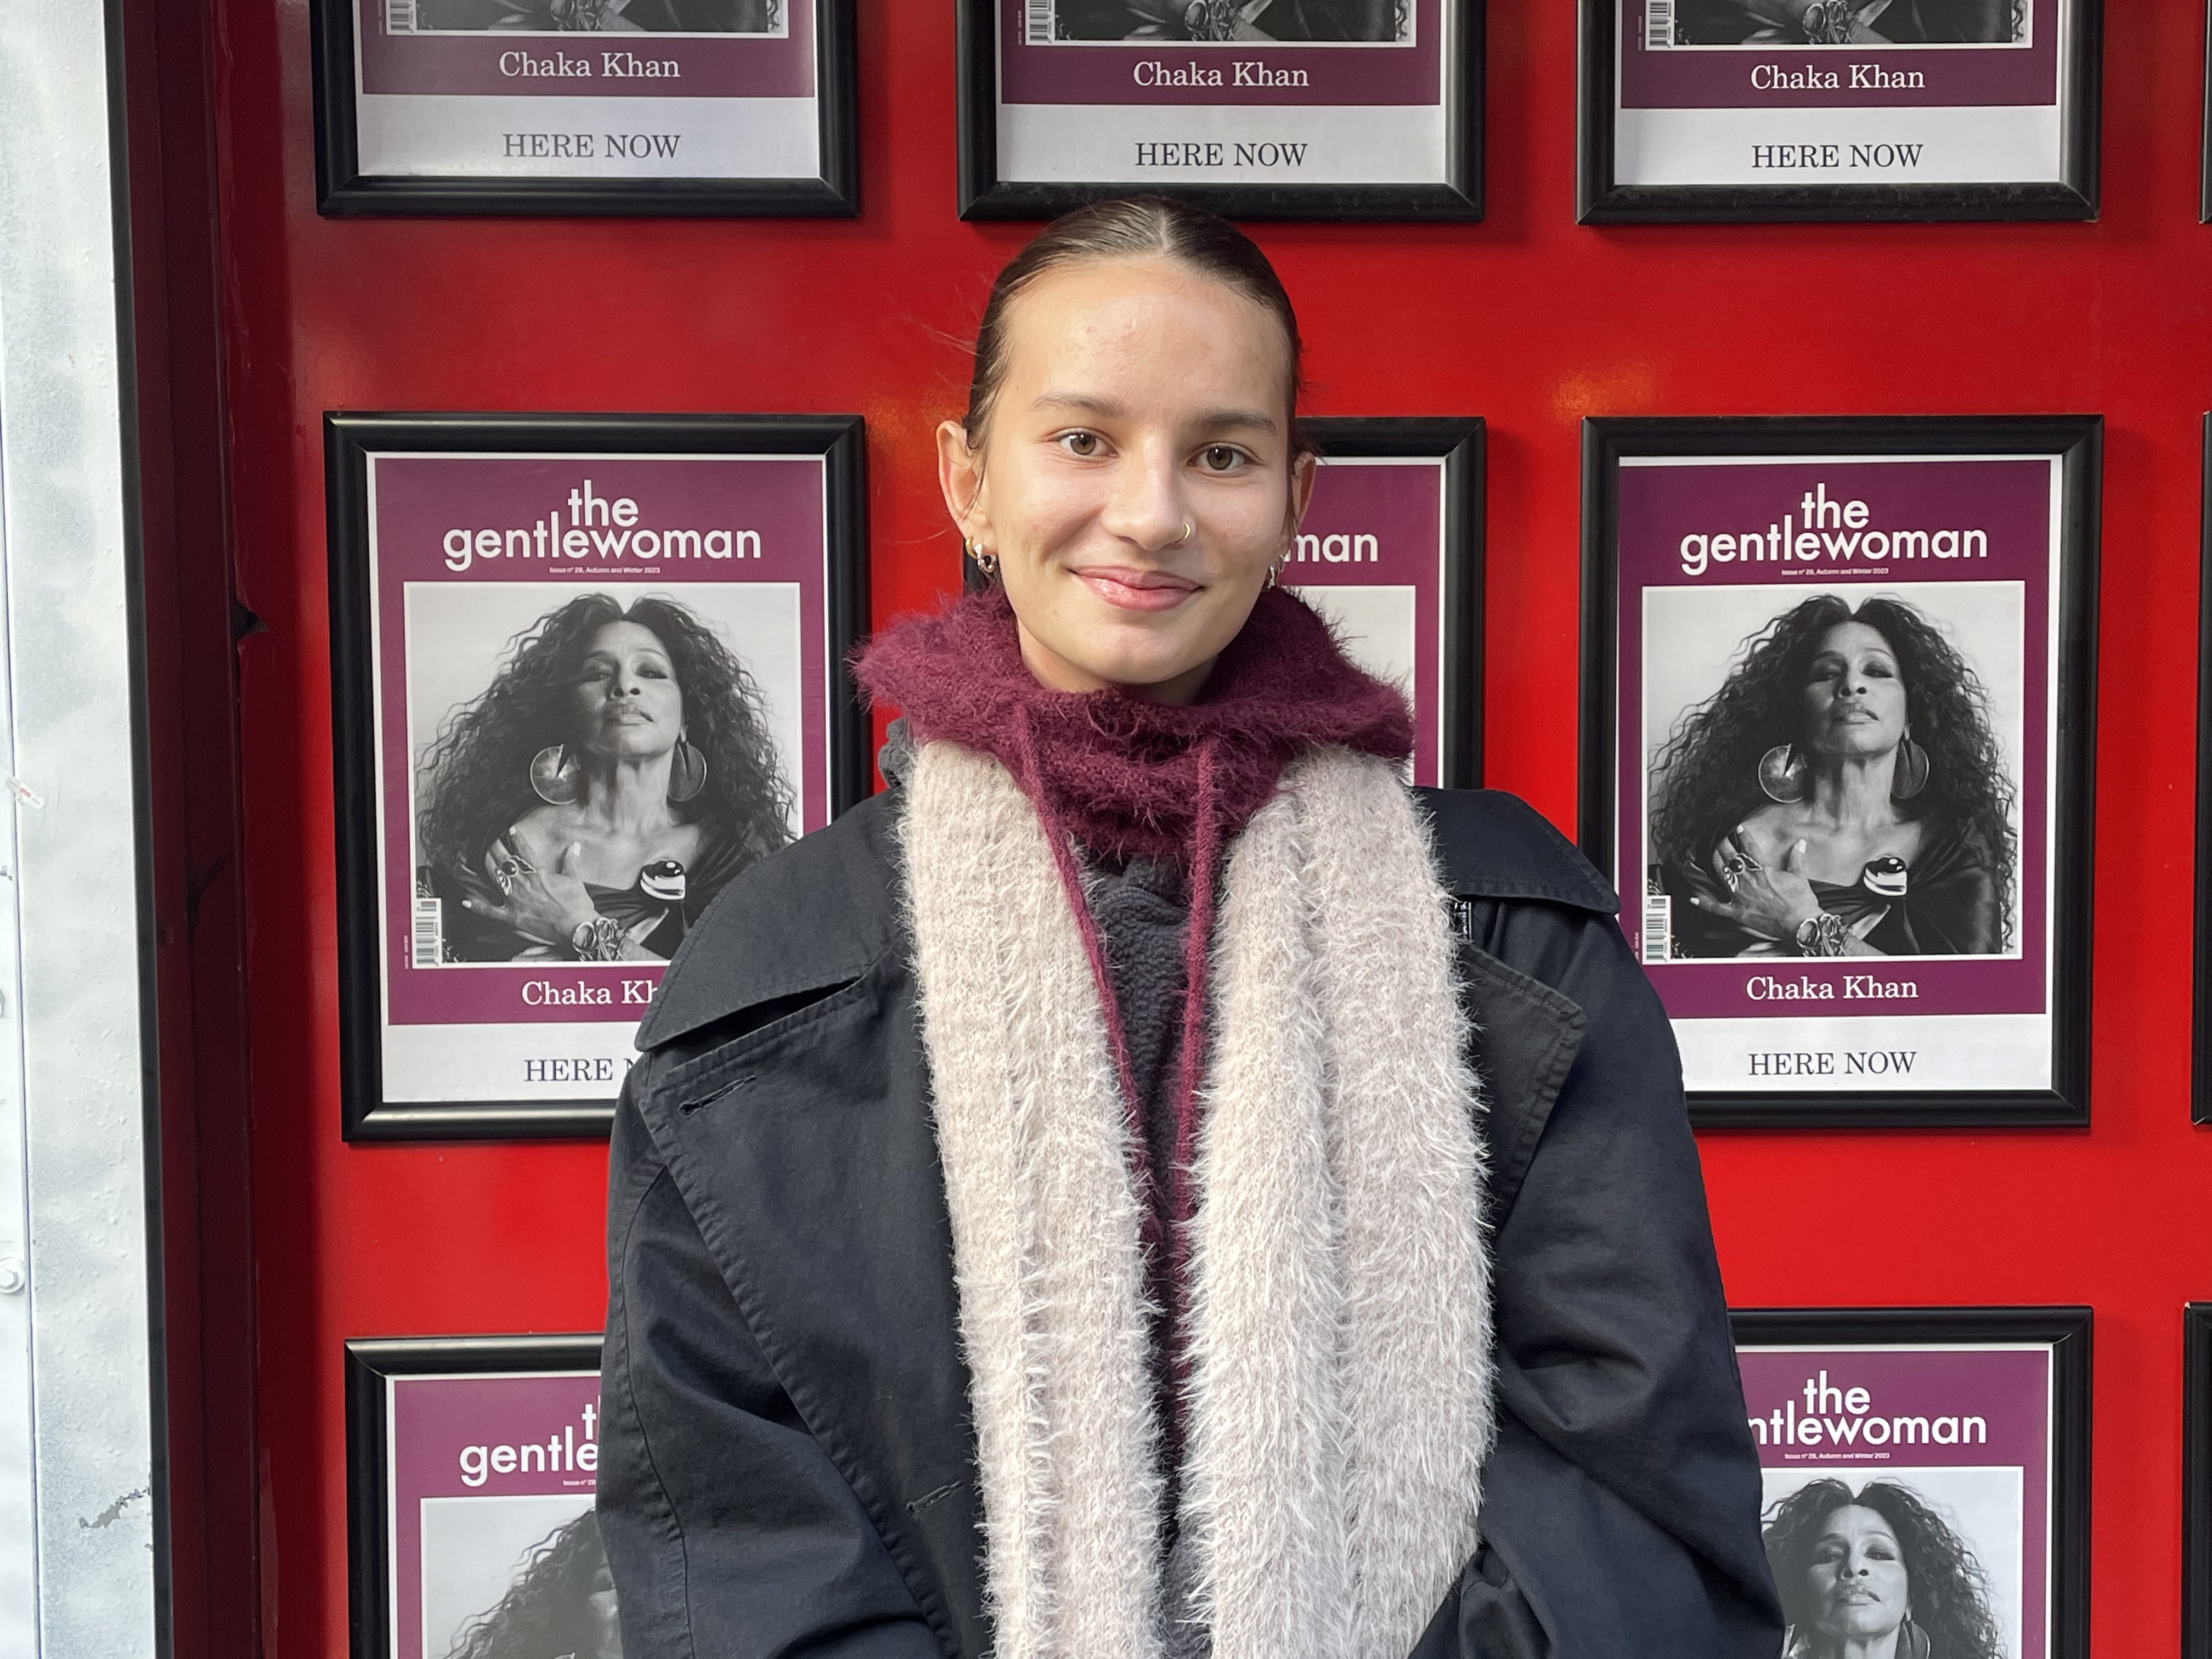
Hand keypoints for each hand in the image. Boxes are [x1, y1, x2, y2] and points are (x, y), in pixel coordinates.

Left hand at [465, 841, 598, 950]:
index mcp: (537, 873)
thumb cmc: (576, 904)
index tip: (510, 831)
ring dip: (487, 864)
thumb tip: (575, 846)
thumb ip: (571, 861)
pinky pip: (490, 910)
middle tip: (493, 840)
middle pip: (504, 860)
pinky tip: (467, 901)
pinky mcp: (511, 916)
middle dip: (497, 847)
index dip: (515, 838)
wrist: (574, 927)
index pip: (523, 850)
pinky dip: (477, 906)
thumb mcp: (575, 879)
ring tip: (483, 856)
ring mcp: (514, 899)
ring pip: (494, 877)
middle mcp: (522, 883)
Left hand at [1689, 829, 1822, 944]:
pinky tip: (1694, 898)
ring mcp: (1740, 896)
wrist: (1799, 924)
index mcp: (1763, 870)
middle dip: (1725, 845)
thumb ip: (1796, 858)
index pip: (1749, 847)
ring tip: (1713, 853)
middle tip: (1723, 839)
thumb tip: (1800, 843)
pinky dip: (1705, 903)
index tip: (1737, 829)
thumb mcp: (1799, 876)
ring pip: (1721, 874)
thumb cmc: (1801, 901)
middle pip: (1731, 857)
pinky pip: (1717, 907)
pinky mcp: (1737, 912)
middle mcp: (1748, 880)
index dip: (1742, 836)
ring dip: (1715, 861)